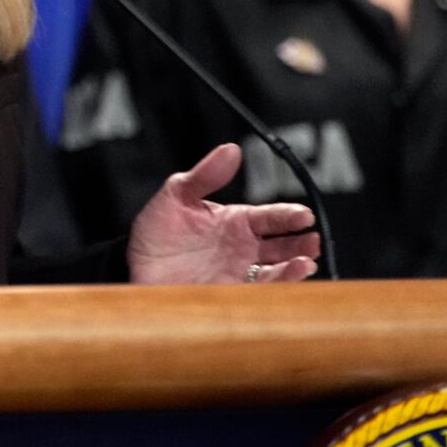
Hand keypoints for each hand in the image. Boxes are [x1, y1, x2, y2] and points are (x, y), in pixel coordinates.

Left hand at [127, 142, 320, 284]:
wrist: (134, 269)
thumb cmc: (155, 233)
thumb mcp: (176, 196)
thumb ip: (205, 175)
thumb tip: (231, 150)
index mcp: (234, 221)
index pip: (270, 216)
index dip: (289, 215)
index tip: (304, 215)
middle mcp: (242, 248)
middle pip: (282, 245)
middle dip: (301, 243)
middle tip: (312, 241)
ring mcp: (239, 273)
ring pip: (277, 271)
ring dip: (295, 267)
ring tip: (305, 263)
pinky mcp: (231, 295)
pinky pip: (260, 293)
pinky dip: (277, 289)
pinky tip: (285, 282)